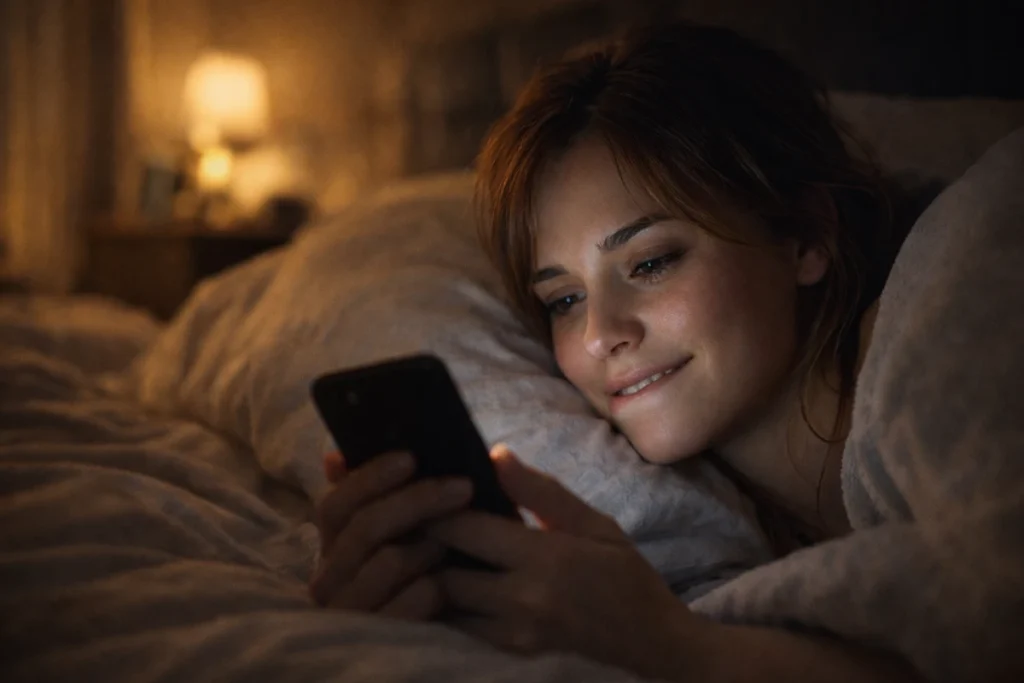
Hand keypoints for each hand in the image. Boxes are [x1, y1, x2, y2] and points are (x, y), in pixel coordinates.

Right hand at [310, 450, 473, 619]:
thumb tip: (334, 456)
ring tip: (454, 542)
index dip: (369, 478)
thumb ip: (375, 495)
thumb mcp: (403, 530)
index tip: (411, 458)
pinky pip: (413, 600)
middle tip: (463, 487)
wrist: (455, 632)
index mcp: (333, 547)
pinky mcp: (381, 640)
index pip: (334, 505)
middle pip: (364, 528)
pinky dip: (435, 586)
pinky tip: (449, 584)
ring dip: (428, 545)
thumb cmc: (424, 570)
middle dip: (417, 500)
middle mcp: (330, 580)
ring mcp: (352, 612)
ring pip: (388, 561)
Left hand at [425, 445, 703, 679]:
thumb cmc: (623, 572)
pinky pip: (459, 627)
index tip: (424, 492)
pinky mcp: (510, 653)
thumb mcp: (592, 521)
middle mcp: (521, 600)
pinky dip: (447, 603)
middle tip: (417, 522)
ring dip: (432, 576)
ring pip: (444, 604)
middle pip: (442, 571)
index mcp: (543, 558)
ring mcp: (512, 633)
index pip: (463, 530)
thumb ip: (540, 490)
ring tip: (432, 550)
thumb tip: (494, 453)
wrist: (650, 640)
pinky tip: (452, 580)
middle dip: (425, 545)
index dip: (434, 509)